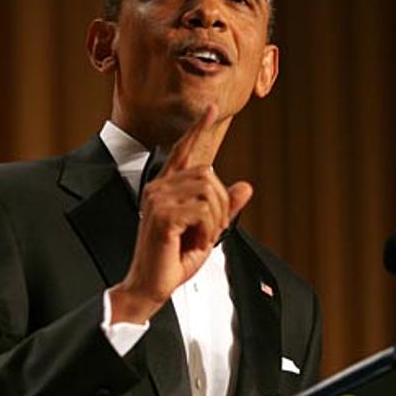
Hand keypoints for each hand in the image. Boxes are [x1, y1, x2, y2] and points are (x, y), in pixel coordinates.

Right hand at [108, 105, 252, 323]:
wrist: (150, 286)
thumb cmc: (173, 260)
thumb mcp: (207, 231)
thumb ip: (224, 208)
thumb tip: (246, 186)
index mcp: (166, 188)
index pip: (183, 150)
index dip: (198, 129)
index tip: (212, 109)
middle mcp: (158, 188)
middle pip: (208, 173)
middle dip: (220, 204)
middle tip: (213, 230)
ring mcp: (157, 200)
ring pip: (207, 191)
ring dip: (215, 218)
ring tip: (203, 238)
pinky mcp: (162, 216)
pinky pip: (202, 210)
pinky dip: (208, 229)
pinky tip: (196, 243)